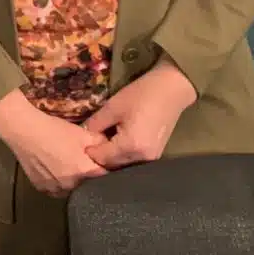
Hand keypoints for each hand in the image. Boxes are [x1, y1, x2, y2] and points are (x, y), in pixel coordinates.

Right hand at [0, 89, 110, 196]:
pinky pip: (56, 188)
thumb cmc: (54, 130)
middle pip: (88, 184)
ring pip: (71, 188)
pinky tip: (53, 167)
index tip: (103, 161)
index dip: (105, 167)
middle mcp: (71, 186)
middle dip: (87, 173)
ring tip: (65, 163)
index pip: (105, 176)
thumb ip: (101, 143)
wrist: (23, 129)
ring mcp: (55, 189)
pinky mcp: (41, 188)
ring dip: (72, 180)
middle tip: (82, 159)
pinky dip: (58, 181)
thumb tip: (109, 149)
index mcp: (84, 172)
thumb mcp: (82, 132)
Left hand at [83, 55, 198, 168]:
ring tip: (104, 139)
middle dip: (101, 155)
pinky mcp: (156, 153)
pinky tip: (118, 139)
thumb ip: (96, 124)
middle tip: (92, 140)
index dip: (90, 150)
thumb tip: (83, 134)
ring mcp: (152, 157)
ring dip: (112, 155)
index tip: (82, 141)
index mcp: (131, 146)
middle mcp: (143, 157)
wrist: (171, 89)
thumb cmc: (141, 95)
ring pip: (124, 163)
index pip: (103, 158)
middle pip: (114, 164)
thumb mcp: (113, 107)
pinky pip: (134, 158)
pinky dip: (124, 152)